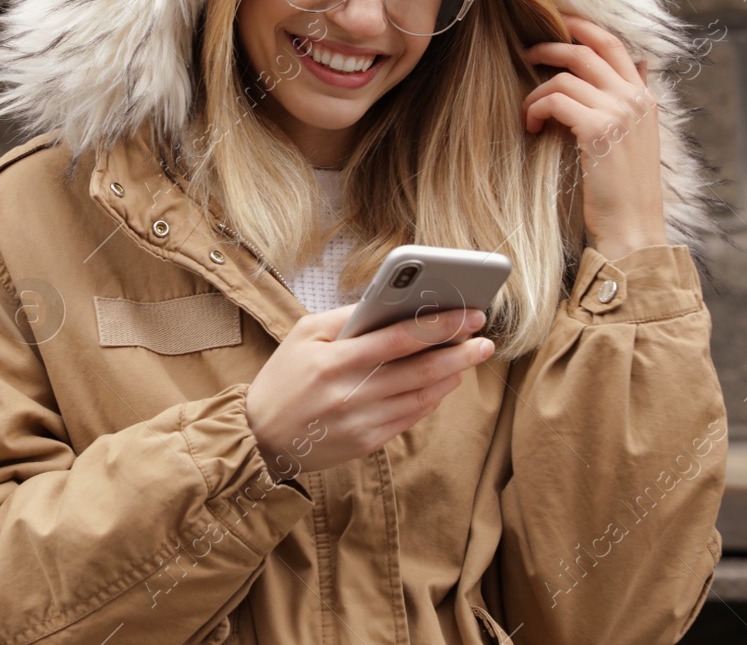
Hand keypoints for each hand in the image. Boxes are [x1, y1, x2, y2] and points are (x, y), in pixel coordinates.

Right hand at [245, 306, 493, 476]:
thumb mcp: (303, 334)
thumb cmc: (284, 377)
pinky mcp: (367, 443)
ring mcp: (362, 422)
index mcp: (335, 360)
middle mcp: (351, 393)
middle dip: (459, 352)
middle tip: (485, 339)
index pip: (400, 338)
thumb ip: (347, 317)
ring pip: (422, 397)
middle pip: (420, 370)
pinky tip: (444, 384)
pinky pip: (411, 418)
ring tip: (470, 358)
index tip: (470, 314)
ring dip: (451, 376)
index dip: (440, 325)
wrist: (261, 436)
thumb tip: (391, 303)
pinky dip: (432, 399)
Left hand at [519, 14, 667, 259]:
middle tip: (527, 52)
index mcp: (644, 97)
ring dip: (536, 92)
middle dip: (551, 45)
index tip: (559, 20)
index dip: (583, 26)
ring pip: (565, 77)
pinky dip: (536, 109)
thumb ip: (634, 100)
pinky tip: (532, 126)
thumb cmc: (626, 189)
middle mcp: (635, 98)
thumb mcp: (637, 137)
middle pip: (586, 49)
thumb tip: (641, 64)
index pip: (614, 44)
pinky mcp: (598, 130)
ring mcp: (619, 112)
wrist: (633, 226)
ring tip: (529, 114)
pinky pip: (556, 100)